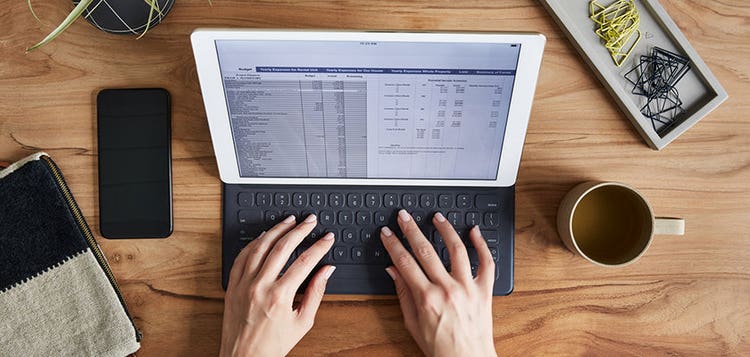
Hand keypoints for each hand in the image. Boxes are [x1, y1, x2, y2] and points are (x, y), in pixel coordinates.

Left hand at [220, 214, 335, 356]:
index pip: (305, 261)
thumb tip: (326, 271)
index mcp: (280, 297)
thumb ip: (316, 293)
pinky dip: (254, 243)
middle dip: (299, 230)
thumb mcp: (302, 322)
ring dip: (276, 230)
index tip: (327, 238)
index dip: (319, 246)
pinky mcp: (232, 286)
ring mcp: (243, 284)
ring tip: (289, 221)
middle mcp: (260, 287)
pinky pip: (242, 256)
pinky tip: (264, 236)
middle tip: (310, 221)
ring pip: (260, 246)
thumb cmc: (272, 345)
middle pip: (282, 247)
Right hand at [381, 210, 496, 356]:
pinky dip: (481, 245)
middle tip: (404, 216)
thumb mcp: (412, 324)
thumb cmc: (440, 347)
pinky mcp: (484, 290)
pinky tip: (474, 231)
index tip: (388, 233)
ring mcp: (468, 288)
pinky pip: (486, 263)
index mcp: (427, 299)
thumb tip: (393, 271)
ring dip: (445, 229)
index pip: (405, 263)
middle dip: (411, 230)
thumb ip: (403, 294)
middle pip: (426, 251)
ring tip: (437, 217)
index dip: (394, 244)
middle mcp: (447, 290)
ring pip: (456, 250)